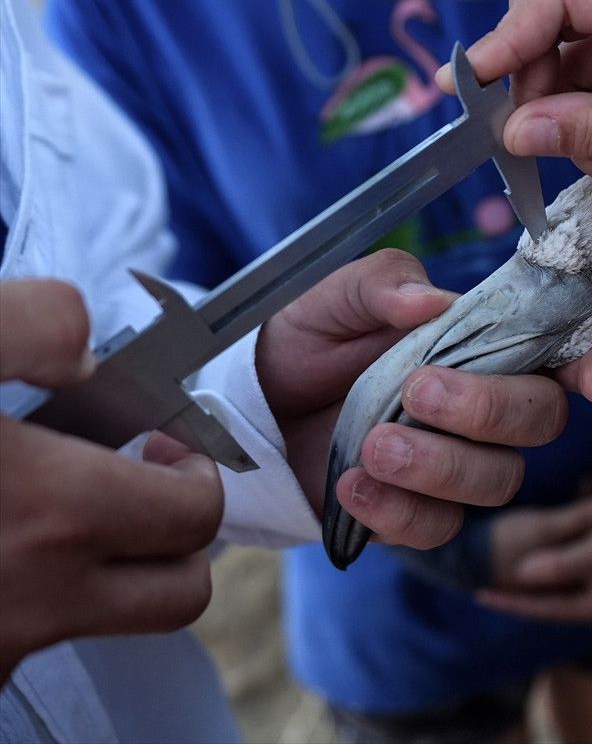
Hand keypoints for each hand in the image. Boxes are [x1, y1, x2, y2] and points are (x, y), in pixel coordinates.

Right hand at [0, 280, 221, 681]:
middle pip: (178, 587)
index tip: (167, 442)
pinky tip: (7, 541)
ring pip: (113, 622)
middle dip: (175, 528)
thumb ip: (31, 327)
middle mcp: (35, 597)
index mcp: (50, 508)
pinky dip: (41, 596)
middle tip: (131, 478)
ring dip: (113, 571)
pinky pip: (38, 639)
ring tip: (67, 509)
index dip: (198, 468)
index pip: (196, 512)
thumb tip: (85, 341)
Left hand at [254, 250, 591, 547]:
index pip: (560, 354)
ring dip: (441, 465)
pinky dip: (400, 510)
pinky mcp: (418, 512)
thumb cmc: (308, 341)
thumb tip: (431, 301)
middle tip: (418, 392)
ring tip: (372, 445)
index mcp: (482, 344)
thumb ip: (381, 285)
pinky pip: (438, 527)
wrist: (252, 406)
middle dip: (489, 410)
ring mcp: (456, 464)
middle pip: (540, 420)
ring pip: (497, 481)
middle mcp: (485, 407)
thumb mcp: (331, 298)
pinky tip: (354, 486)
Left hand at [479, 516, 591, 625]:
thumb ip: (557, 566)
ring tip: (495, 576)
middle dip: (515, 593)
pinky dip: (542, 563)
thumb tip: (522, 574)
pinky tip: (524, 559)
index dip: (508, 601)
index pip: (539, 609)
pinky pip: (561, 569)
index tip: (478, 592)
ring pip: (551, 586)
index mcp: (591, 607)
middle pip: (543, 601)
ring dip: (527, 579)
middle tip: (481, 587)